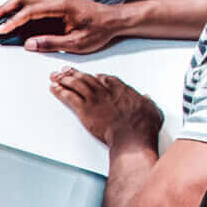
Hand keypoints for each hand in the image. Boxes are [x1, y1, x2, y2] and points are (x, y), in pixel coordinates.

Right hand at [0, 0, 128, 54]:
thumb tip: (30, 44)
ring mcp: (55, 0)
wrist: (114, 20)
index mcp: (61, 6)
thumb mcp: (77, 42)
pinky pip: (33, 3)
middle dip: (3, 9)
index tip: (2, 30)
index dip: (14, 21)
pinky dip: (18, 8)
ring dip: (9, 7)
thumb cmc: (100, 29)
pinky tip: (11, 16)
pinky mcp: (56, 4)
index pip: (31, 11)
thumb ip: (52, 43)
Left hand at [48, 67, 164, 147]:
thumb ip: (148, 102)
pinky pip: (69, 97)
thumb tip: (147, 99)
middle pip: (87, 78)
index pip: (106, 79)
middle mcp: (106, 91)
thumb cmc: (143, 125)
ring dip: (64, 79)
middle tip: (66, 70)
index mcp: (121, 89)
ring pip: (76, 84)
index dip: (97, 77)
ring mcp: (94, 99)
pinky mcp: (85, 109)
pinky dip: (60, 91)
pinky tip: (53, 88)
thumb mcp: (152, 109)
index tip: (92, 75)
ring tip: (55, 76)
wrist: (132, 135)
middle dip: (75, 73)